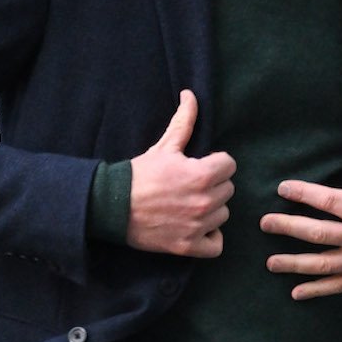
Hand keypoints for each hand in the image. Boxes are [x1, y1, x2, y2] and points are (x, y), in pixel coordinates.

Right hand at [126, 89, 235, 257]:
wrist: (112, 206)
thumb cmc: (140, 174)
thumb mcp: (165, 147)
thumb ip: (184, 121)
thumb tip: (191, 94)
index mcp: (203, 174)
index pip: (230, 165)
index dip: (215, 163)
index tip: (198, 167)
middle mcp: (205, 201)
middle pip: (228, 190)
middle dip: (213, 185)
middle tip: (191, 185)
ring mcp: (198, 225)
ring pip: (223, 215)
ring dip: (211, 210)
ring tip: (190, 204)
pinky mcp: (188, 246)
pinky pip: (217, 245)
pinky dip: (210, 237)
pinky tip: (197, 227)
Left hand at [259, 119, 341, 299]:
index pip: (328, 201)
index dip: (302, 194)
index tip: (282, 188)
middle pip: (317, 233)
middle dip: (287, 227)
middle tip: (264, 224)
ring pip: (323, 264)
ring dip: (294, 263)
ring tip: (270, 262)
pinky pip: (339, 285)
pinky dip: (317, 290)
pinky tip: (296, 292)